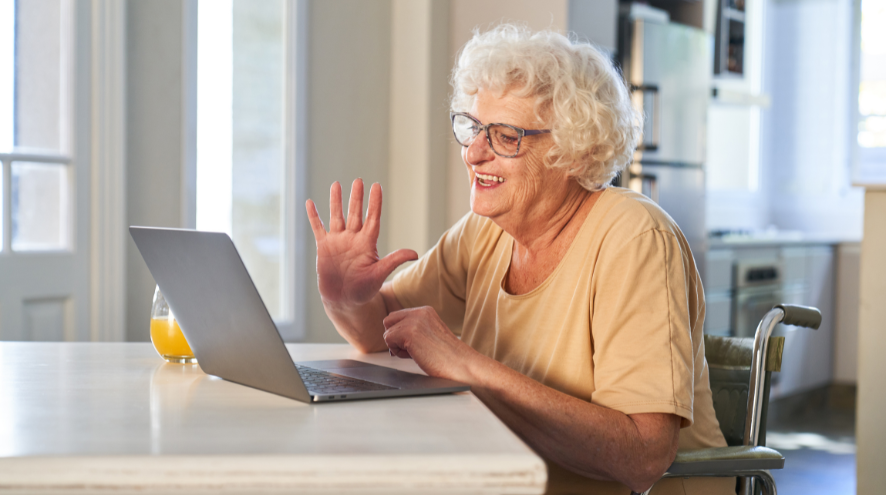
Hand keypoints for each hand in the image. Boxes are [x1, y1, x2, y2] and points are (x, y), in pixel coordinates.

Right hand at [306, 179, 417, 306]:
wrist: (344, 301)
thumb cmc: (364, 290)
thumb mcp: (379, 274)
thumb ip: (394, 261)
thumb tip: (415, 253)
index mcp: (367, 243)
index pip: (372, 218)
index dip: (374, 203)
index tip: (376, 186)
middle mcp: (353, 239)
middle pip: (355, 213)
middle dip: (357, 197)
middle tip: (359, 180)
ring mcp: (338, 241)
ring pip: (337, 216)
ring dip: (336, 201)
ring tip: (336, 184)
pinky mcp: (324, 247)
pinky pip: (318, 228)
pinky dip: (314, 216)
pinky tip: (310, 203)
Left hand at [383, 306, 478, 382]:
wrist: (461, 365)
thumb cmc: (447, 356)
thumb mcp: (429, 334)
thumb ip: (413, 329)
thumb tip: (391, 335)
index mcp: (425, 311)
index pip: (398, 316)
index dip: (400, 332)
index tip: (412, 344)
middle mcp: (419, 312)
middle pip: (389, 320)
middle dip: (394, 336)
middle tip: (410, 350)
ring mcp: (414, 321)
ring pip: (387, 332)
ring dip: (397, 346)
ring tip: (416, 353)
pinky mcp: (409, 333)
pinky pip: (388, 340)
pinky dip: (397, 352)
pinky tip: (414, 355)